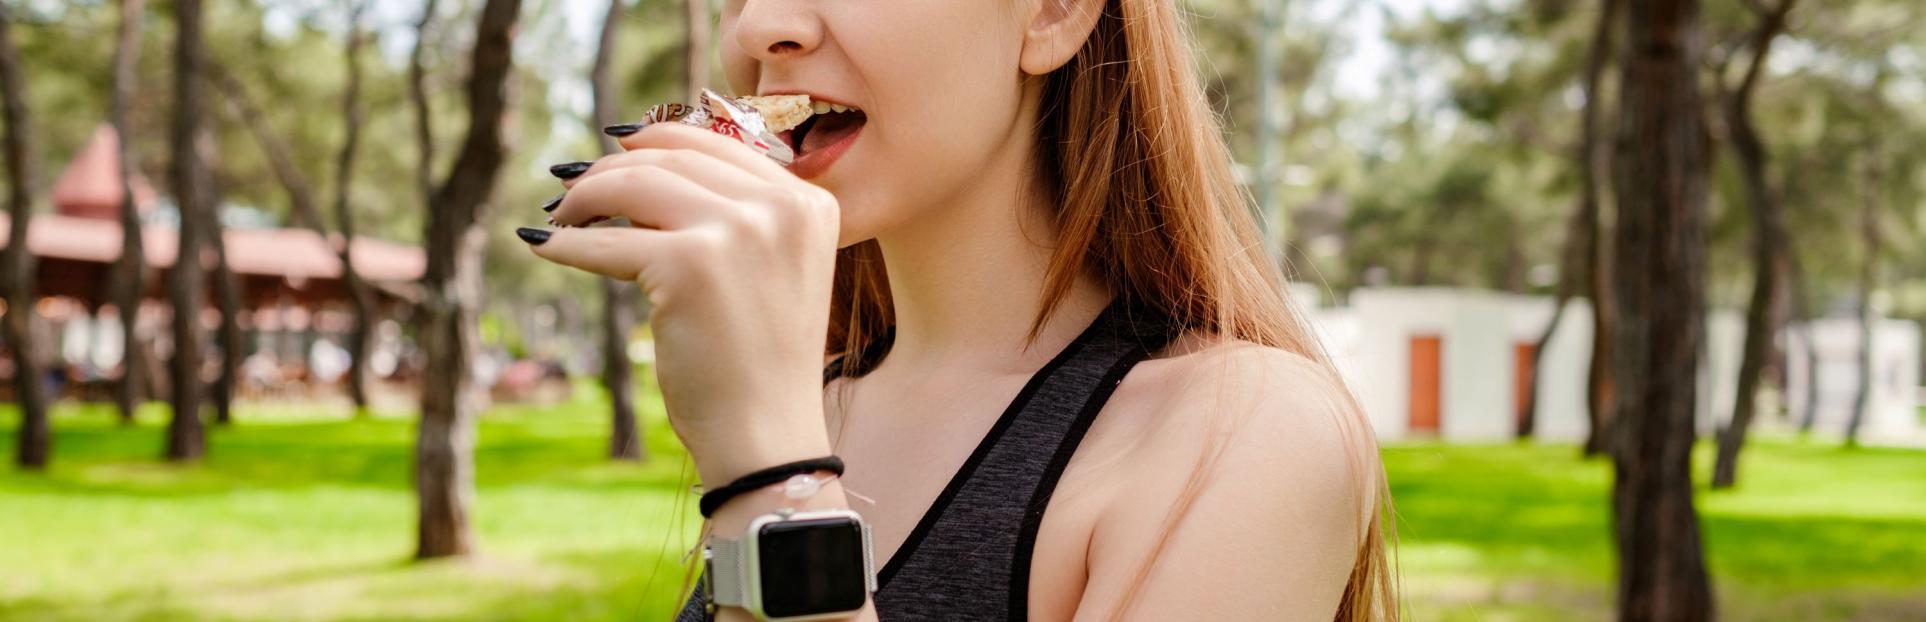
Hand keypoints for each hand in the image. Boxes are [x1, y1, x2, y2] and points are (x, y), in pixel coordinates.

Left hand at [524, 122, 839, 486]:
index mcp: (808, 203)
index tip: (617, 149)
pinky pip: (606, 243)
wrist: (767, 436)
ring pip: (635, 186)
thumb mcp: (771, 269)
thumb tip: (644, 159)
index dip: (658, 140)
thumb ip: (737, 214)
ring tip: (560, 215)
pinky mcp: (688, 266)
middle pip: (672, 159)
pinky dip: (565, 243)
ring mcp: (737, 233)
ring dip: (585, 197)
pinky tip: (542, 243)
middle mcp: (780, 209)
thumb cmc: (762, 363)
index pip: (718, 144)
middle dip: (613, 169)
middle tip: (572, 188)